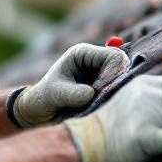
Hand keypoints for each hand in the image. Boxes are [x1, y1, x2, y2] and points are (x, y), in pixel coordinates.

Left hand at [10, 43, 129, 127]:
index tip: (99, 91)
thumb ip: (73, 94)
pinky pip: (115, 87)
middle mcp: (93, 59)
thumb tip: (92, 94)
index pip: (112, 56)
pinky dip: (110, 95)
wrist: (40, 108)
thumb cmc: (44, 98)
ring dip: (112, 90)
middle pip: (121, 64)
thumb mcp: (56, 95)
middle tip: (99, 96)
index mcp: (82, 53)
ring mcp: (98, 71)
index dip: (112, 74)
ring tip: (92, 101)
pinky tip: (94, 102)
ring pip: (120, 77)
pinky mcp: (101, 83)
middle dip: (115, 81)